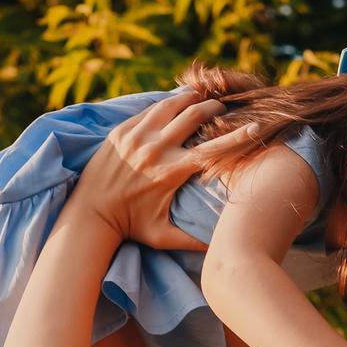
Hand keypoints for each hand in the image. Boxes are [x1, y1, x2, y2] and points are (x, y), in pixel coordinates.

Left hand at [74, 88, 255, 249]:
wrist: (91, 214)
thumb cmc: (130, 227)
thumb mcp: (164, 237)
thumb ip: (194, 240)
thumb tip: (225, 248)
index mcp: (171, 172)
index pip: (213, 149)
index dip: (237, 137)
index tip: (255, 126)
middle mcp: (155, 149)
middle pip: (194, 116)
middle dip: (213, 109)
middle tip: (222, 109)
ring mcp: (136, 136)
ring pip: (171, 105)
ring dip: (190, 99)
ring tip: (202, 98)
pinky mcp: (121, 130)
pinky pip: (149, 109)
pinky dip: (166, 104)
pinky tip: (176, 103)